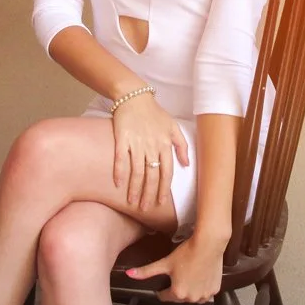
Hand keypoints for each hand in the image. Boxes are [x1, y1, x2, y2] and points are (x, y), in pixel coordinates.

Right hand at [112, 94, 189, 212]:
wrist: (134, 96)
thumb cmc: (154, 113)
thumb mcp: (173, 126)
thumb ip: (182, 146)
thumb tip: (187, 164)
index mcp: (164, 144)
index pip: (166, 172)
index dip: (163, 188)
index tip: (160, 202)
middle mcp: (151, 145)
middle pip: (151, 175)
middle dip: (148, 194)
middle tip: (144, 208)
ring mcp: (136, 142)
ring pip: (136, 171)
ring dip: (134, 188)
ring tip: (131, 202)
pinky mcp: (122, 138)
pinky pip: (120, 158)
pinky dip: (118, 171)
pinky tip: (117, 184)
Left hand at [126, 237, 223, 303]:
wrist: (209, 244)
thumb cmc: (186, 253)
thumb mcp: (165, 262)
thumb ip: (146, 271)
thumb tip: (129, 274)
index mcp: (177, 293)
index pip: (165, 296)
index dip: (162, 289)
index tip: (165, 281)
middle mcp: (191, 298)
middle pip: (179, 297)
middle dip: (177, 288)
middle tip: (178, 274)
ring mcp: (204, 295)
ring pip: (193, 296)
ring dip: (190, 290)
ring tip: (189, 274)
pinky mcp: (214, 290)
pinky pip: (205, 293)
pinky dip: (202, 287)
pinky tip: (200, 276)